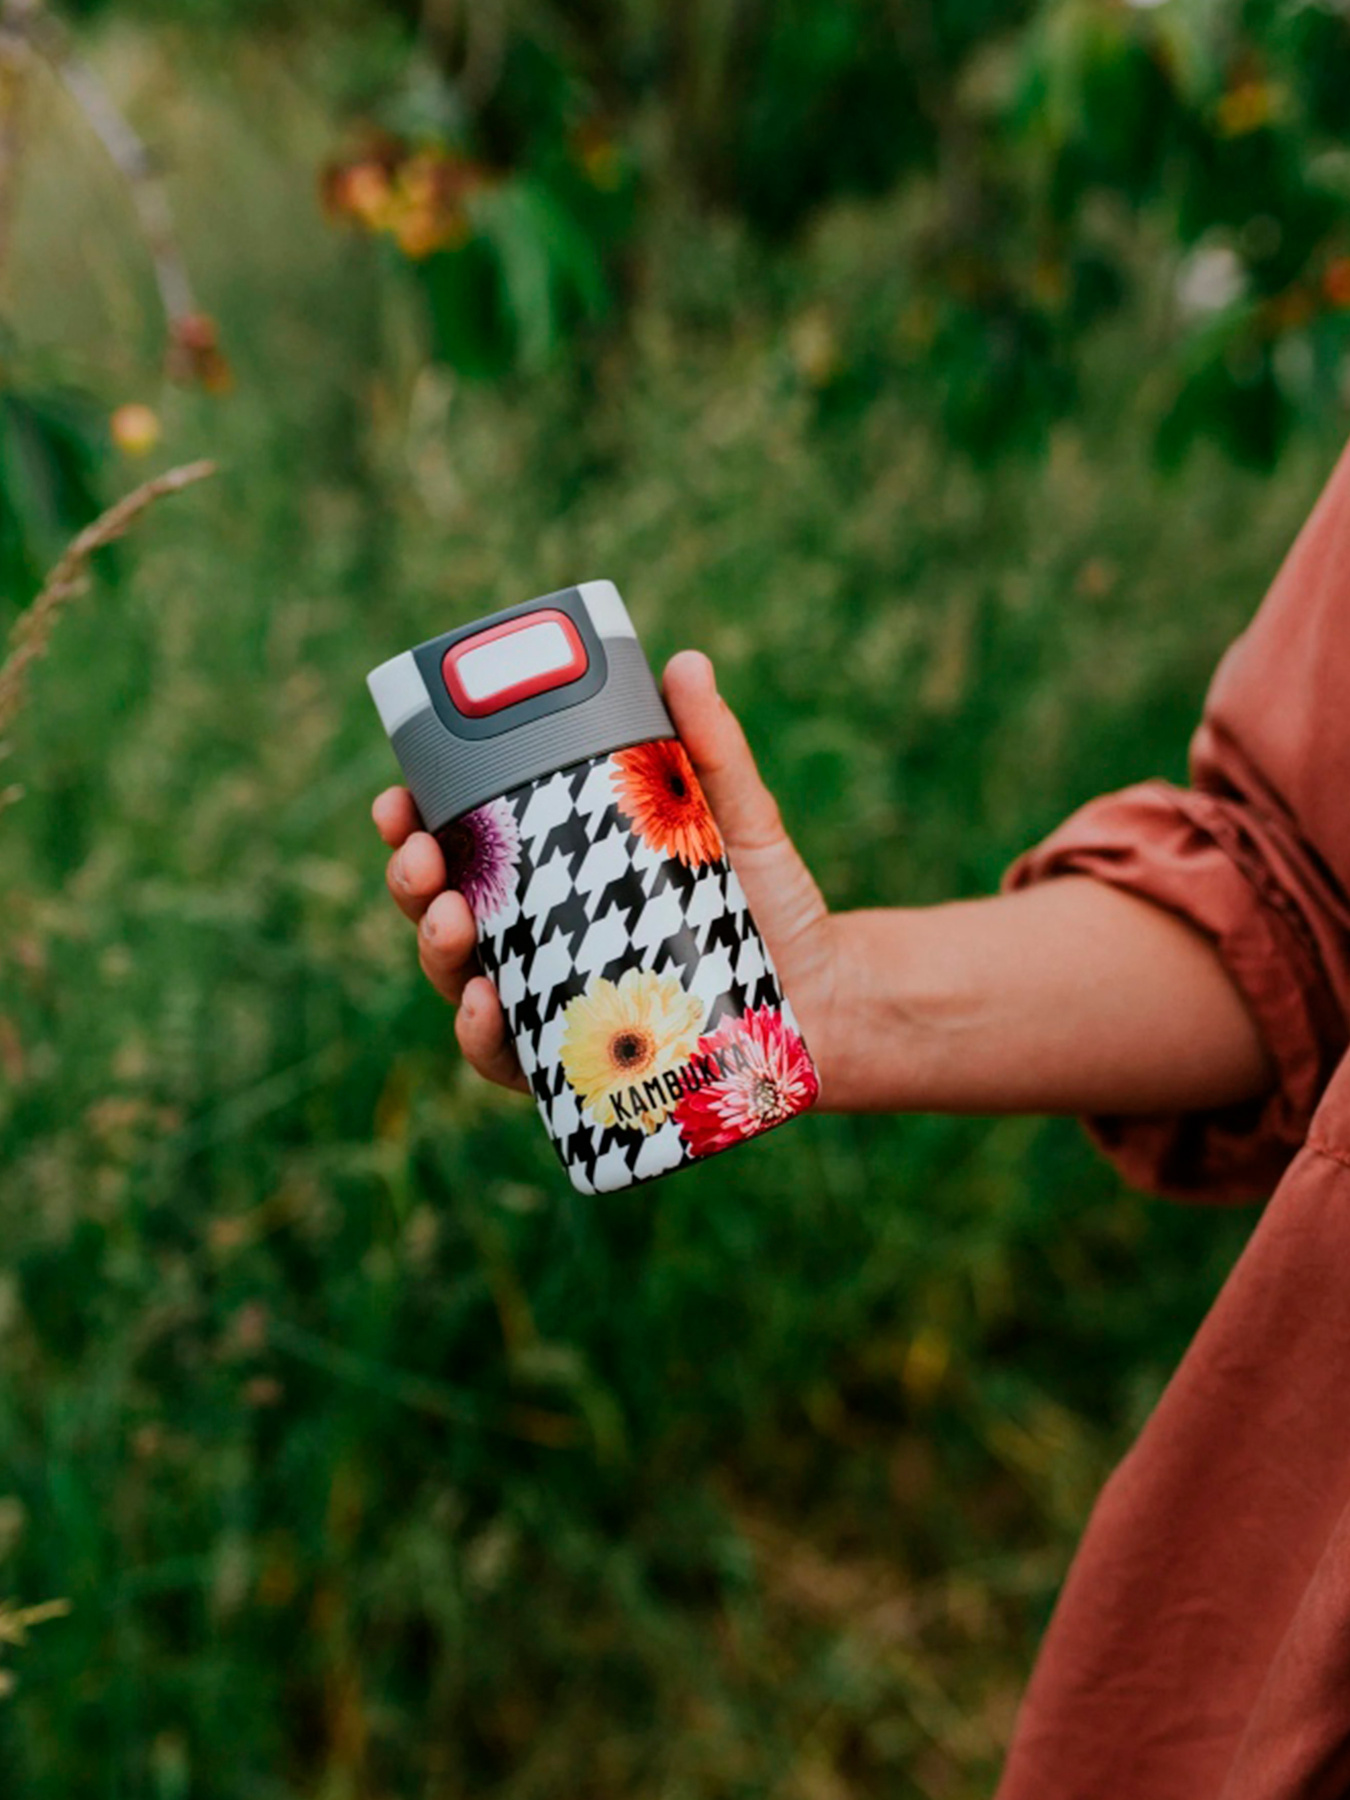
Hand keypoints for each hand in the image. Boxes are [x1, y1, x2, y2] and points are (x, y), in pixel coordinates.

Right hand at [372, 650, 841, 1099]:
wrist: (828, 997)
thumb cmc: (767, 901)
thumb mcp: (737, 818)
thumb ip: (712, 748)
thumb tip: (686, 664)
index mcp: (549, 872)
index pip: (461, 846)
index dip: (412, 824)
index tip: (399, 799)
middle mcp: (535, 936)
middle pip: (441, 908)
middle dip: (410, 881)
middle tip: (423, 859)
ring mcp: (549, 1000)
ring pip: (458, 977)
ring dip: (435, 948)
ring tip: (453, 919)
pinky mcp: (576, 1062)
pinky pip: (506, 1056)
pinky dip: (482, 1034)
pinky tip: (486, 1004)